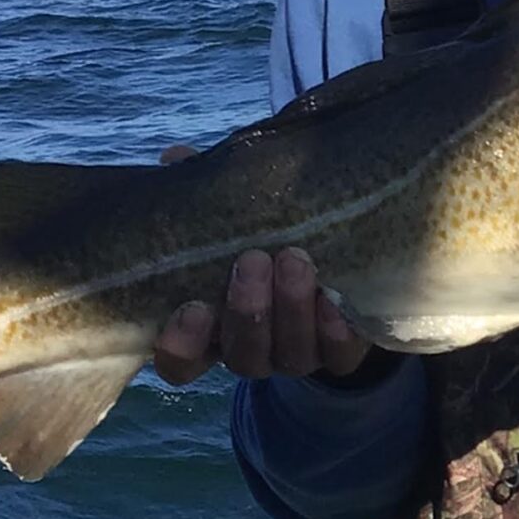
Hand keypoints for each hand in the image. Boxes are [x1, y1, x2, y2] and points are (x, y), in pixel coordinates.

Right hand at [149, 144, 372, 384]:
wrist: (337, 255)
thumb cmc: (264, 234)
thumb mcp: (234, 213)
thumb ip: (206, 194)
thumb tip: (177, 157)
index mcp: (212, 329)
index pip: (180, 361)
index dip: (181, 346)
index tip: (192, 307)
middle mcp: (253, 350)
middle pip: (243, 354)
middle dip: (247, 311)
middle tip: (252, 260)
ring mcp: (298, 354)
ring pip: (290, 354)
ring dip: (290, 309)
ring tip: (294, 259)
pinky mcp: (342, 352)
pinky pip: (339, 355)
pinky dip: (335, 330)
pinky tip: (333, 298)